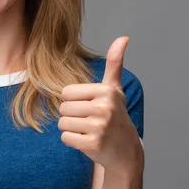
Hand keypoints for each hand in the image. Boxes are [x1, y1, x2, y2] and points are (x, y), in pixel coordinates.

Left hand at [58, 36, 142, 175]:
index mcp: (106, 91)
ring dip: (71, 129)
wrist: (126, 151)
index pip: (67, 92)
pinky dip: (72, 141)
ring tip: (89, 130)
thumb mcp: (115, 89)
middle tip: (89, 121)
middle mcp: (104, 107)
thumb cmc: (116, 115)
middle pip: (63, 108)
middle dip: (72, 116)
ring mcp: (99, 127)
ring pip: (63, 123)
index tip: (89, 106)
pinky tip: (87, 141)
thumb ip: (115, 63)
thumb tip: (123, 38)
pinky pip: (65, 138)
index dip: (74, 101)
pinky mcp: (93, 144)